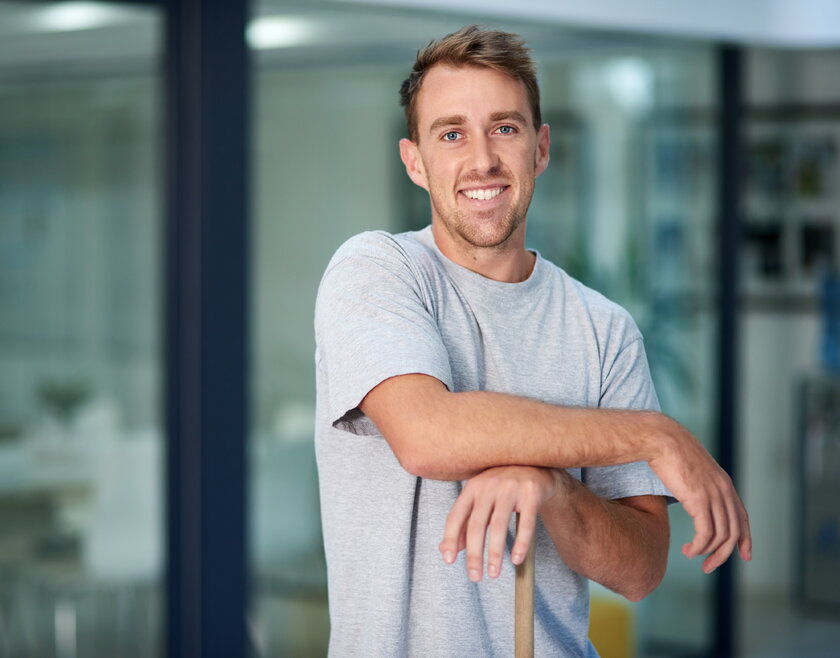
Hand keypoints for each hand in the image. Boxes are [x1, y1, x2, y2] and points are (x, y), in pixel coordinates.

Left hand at [439, 466, 558, 581]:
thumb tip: (445, 550)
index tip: (448, 561)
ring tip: (493, 573)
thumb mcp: (480, 499)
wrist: (535, 466)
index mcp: (472, 487)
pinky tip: (515, 559)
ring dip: (495, 554)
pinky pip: (525, 523)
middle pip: (476, 525)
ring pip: (499, 526)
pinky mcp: (531, 493)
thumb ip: (464, 523)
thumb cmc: (502, 488)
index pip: (456, 516)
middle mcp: (489, 486)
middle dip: (474, 554)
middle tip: (474, 577)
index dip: (450, 539)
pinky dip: (520, 544)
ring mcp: (510, 488)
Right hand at [649, 420, 751, 572]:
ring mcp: (713, 495)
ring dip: (708, 552)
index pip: (742, 516)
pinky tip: (689, 550)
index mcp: (724, 483)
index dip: (745, 538)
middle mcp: (724, 490)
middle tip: (708, 566)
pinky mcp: (699, 500)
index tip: (744, 555)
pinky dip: (699, 546)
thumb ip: (698, 483)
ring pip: (721, 536)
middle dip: (723, 554)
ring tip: (692, 556)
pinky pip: (706, 533)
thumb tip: (692, 493)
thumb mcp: (692, 469)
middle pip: (733, 532)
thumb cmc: (670, 452)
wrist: (662, 439)